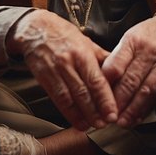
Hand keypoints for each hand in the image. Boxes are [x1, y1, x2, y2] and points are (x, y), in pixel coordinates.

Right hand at [8, 9, 116, 130]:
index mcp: (82, 52)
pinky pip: (57, 98)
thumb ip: (103, 58)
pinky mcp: (43, 78)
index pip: (96, 80)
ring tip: (92, 126)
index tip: (113, 113)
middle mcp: (68, 62)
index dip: (105, 99)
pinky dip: (68, 112)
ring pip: (70, 98)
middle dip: (95, 111)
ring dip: (82, 115)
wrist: (35, 28)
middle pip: (83, 92)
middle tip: (105, 124)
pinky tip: (76, 121)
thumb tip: (121, 72)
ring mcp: (55, 71)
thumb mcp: (86, 41)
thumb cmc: (63, 34)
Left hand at [101, 9, 155, 126]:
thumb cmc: (149, 34)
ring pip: (146, 89)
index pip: (115, 65)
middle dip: (119, 101)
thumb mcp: (130, 37)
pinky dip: (147, 107)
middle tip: (109, 116)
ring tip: (123, 121)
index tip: (97, 98)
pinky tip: (139, 116)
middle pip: (130, 80)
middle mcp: (148, 51)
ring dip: (133, 109)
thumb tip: (102, 81)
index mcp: (132, 41)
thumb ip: (117, 58)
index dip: (106, 84)